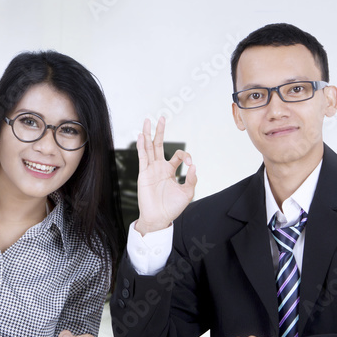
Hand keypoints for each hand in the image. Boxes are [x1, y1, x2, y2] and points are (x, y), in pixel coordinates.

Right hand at [134, 116, 197, 233]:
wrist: (159, 218)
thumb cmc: (172, 207)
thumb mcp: (187, 193)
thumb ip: (191, 179)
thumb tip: (193, 166)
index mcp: (170, 170)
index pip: (178, 155)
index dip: (186, 156)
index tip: (190, 164)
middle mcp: (159, 167)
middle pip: (159, 145)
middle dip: (160, 131)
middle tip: (162, 117)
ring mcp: (151, 169)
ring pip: (149, 147)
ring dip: (148, 134)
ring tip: (147, 120)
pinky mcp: (143, 174)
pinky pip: (143, 157)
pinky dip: (142, 146)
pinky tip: (142, 136)